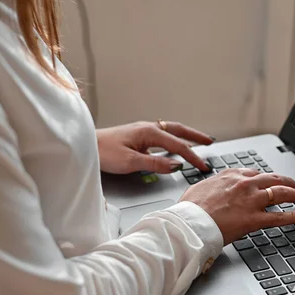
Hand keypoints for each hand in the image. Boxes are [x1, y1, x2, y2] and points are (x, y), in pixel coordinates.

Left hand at [96, 121, 214, 173]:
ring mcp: (143, 131)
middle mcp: (147, 128)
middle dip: (196, 136)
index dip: (193, 156)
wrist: (85, 146)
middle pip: (178, 130)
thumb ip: (155, 163)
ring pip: (171, 132)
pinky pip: (162, 136)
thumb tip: (176, 165)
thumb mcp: (131, 162)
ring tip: (198, 141)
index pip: (178, 145)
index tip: (203, 165)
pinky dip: (174, 139)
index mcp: (148, 132)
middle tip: (210, 141)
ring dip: (186, 136)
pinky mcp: (138, 137)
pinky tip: (174, 146)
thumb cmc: (103, 151)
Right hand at [179, 168, 294, 243]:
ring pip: (282, 194)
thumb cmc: (190, 209)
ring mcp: (252, 201)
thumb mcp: (200, 188)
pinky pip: (281, 216)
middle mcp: (245, 184)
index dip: (268, 178)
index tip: (273, 181)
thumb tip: (213, 188)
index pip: (256, 173)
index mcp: (231, 176)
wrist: (189, 223)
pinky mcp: (255, 219)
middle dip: (288, 182)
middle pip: (274, 180)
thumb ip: (213, 186)